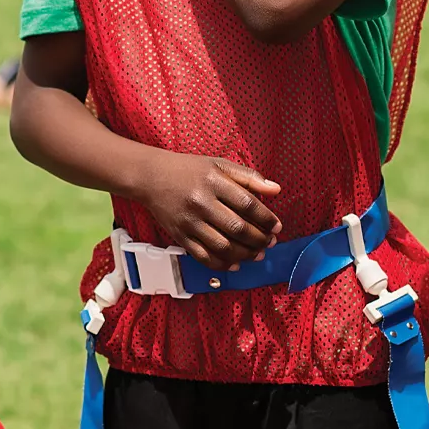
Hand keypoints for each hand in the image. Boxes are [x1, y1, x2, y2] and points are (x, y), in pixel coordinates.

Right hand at [129, 153, 282, 270]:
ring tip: (257, 254)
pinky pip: (203, 257)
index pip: (247, 204)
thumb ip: (249, 177)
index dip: (266, 218)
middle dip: (259, 239)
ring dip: (245, 254)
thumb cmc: (189, 170)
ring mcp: (189, 222)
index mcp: (214, 181)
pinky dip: (222, 264)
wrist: (152, 177)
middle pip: (237, 228)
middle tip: (269, 242)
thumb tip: (276, 190)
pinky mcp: (180, 236)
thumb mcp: (219, 164)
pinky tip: (235, 263)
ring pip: (223, 246)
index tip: (277, 227)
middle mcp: (201, 202)